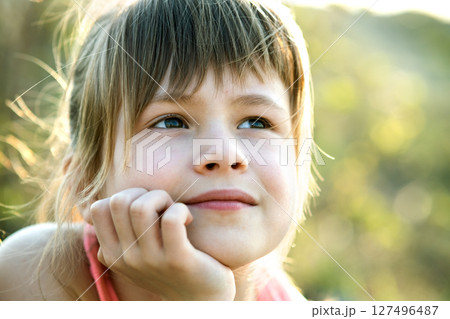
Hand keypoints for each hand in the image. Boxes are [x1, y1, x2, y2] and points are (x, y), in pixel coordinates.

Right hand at [89, 188, 235, 299]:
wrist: (199, 298)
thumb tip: (104, 204)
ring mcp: (150, 260)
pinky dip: (181, 209)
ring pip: (141, 207)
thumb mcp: (136, 253)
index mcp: (112, 254)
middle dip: (144, 193)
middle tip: (162, 207)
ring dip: (162, 198)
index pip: (98, 208)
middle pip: (118, 201)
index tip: (145, 207)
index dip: (124, 196)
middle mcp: (126, 258)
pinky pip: (171, 219)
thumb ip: (119, 234)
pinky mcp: (177, 259)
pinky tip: (188, 220)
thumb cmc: (168, 266)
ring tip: (175, 211)